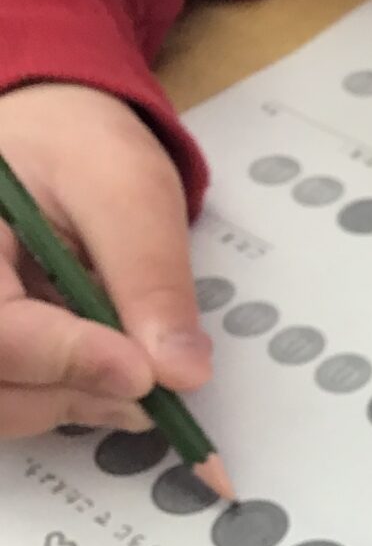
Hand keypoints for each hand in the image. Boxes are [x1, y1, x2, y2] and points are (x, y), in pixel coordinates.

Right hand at [0, 82, 209, 437]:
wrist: (53, 143)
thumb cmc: (79, 147)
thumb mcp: (128, 188)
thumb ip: (150, 276)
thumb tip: (180, 372)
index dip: (63, 357)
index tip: (141, 372)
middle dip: (72, 391)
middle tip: (151, 384)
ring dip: (74, 403)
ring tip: (137, 372)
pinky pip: (10, 399)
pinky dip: (66, 399)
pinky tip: (109, 370)